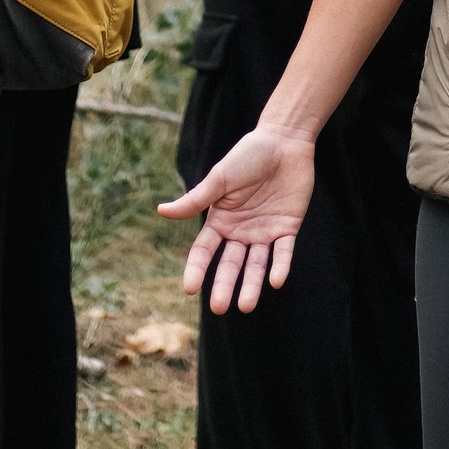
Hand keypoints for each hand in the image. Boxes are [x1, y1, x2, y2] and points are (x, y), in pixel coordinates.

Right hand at [160, 123, 317, 313]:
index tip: (189, 288)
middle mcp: (240, 231)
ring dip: (251, 284)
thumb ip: (196, 199)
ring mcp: (264, 231)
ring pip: (256, 264)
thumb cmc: (248, 156)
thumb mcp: (220, 178)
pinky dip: (280, 266)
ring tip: (245, 306)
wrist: (284, 141)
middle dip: (224, 285)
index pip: (205, 251)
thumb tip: (161, 211)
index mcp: (220, 220)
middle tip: (219, 307)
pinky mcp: (287, 228)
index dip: (196, 269)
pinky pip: (283, 252)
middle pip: (230, 264)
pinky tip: (275, 281)